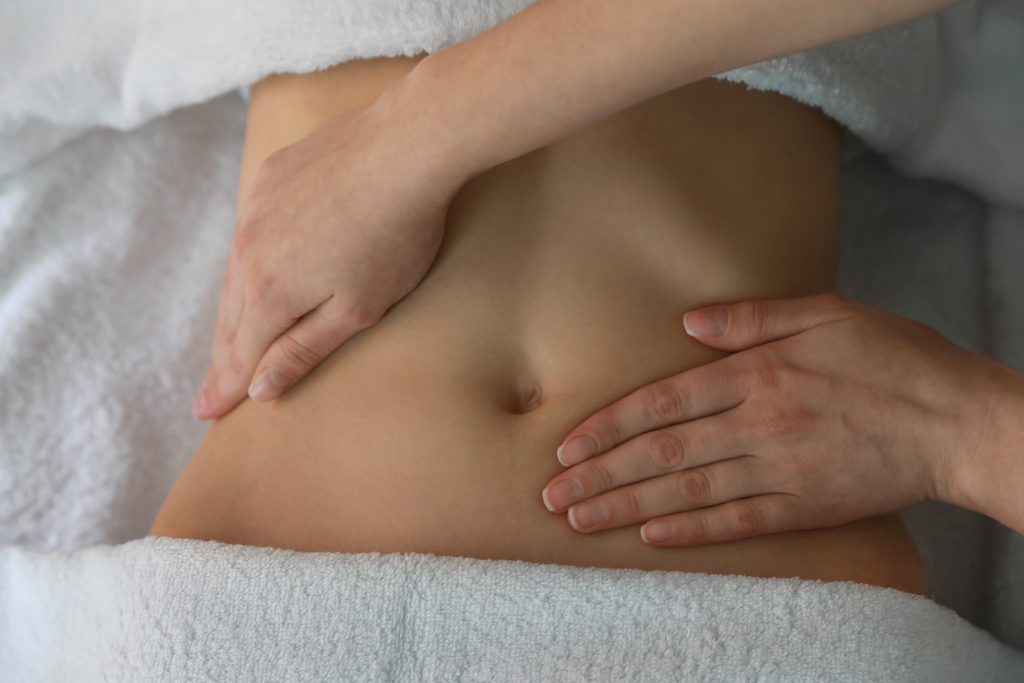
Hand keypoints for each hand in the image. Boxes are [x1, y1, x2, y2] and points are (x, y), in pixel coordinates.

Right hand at [193, 99, 460, 419]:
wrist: (404, 147)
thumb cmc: (395, 238)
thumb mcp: (357, 309)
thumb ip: (303, 349)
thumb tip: (259, 390)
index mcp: (269, 292)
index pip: (240, 355)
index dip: (225, 388)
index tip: (206, 413)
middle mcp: (248, 251)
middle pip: (232, 319)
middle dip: (223, 358)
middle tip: (209, 391)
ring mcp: (256, 209)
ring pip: (237, 274)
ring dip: (235, 311)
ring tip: (229, 340)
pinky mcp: (270, 177)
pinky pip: (252, 230)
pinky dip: (252, 260)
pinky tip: (256, 269)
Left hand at [540, 292, 1023, 544]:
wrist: (956, 419)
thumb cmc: (892, 357)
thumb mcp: (824, 312)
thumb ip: (752, 318)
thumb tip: (688, 323)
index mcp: (756, 373)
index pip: (662, 404)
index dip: (608, 427)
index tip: (566, 447)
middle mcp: (757, 423)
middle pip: (662, 453)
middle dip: (600, 474)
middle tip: (552, 496)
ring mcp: (780, 468)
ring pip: (688, 490)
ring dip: (628, 506)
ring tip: (581, 521)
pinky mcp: (806, 506)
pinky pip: (738, 521)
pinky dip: (693, 530)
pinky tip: (651, 536)